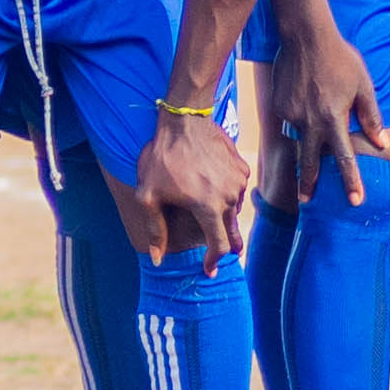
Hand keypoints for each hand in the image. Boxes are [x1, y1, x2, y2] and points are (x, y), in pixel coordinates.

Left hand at [132, 102, 253, 257]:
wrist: (183, 119)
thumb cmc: (162, 157)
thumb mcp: (149, 194)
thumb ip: (155, 229)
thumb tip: (158, 260)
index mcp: (209, 207)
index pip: (219, 245)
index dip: (214, 261)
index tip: (210, 270)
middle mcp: (230, 197)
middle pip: (230, 230)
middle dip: (226, 245)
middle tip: (224, 254)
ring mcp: (238, 181)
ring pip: (234, 209)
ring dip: (224, 216)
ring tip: (211, 215)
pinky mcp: (241, 167)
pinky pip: (237, 189)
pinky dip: (228, 194)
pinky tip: (214, 189)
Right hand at [273, 26, 388, 205]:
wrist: (305, 35)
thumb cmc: (340, 58)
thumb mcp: (364, 85)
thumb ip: (371, 117)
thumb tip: (382, 143)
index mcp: (333, 118)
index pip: (344, 158)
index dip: (351, 181)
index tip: (355, 201)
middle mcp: (309, 121)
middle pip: (309, 162)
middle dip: (309, 184)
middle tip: (307, 202)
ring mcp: (291, 114)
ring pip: (298, 139)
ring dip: (303, 150)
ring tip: (306, 153)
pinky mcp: (279, 105)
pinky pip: (290, 121)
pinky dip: (298, 121)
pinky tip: (303, 104)